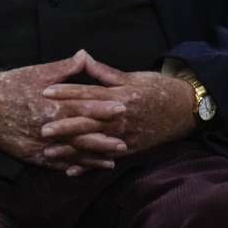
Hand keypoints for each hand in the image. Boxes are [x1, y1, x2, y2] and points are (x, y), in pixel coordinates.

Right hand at [0, 50, 128, 172]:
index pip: (82, 106)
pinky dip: (72, 167)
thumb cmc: (12, 85)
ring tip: (112, 160)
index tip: (122, 107)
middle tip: (125, 141)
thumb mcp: (38, 72)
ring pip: (70, 152)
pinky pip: (55, 163)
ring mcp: (39, 143)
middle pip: (80, 134)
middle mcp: (46, 126)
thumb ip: (64, 68)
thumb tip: (84, 55)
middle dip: (104, 138)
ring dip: (92, 157)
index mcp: (51, 104)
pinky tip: (86, 169)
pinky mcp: (31, 155)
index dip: (103, 108)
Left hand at [40, 53, 195, 174]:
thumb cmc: (158, 88)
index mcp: (120, 96)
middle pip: (88, 122)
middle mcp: (121, 117)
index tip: (45, 91)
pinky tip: (71, 171)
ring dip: (70, 149)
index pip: (89, 93)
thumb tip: (83, 57)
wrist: (185, 109)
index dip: (66, 92)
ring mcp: (125, 136)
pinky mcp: (129, 149)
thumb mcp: (133, 76)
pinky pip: (105, 159)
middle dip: (63, 126)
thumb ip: (105, 72)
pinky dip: (89, 166)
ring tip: (49, 153)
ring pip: (93, 144)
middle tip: (41, 129)